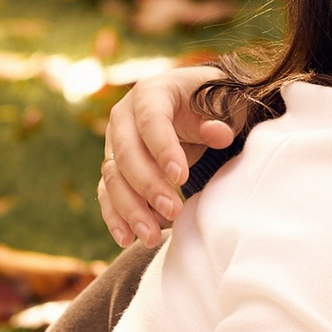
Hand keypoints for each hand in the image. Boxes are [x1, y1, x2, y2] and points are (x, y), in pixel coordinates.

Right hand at [98, 67, 230, 243]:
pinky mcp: (113, 168)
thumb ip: (221, 118)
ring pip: (113, 178)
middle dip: (148, 185)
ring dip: (131, 208)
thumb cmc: (210, 105)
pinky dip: (115, 217)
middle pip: (127, 152)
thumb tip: (216, 133)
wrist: (193, 109)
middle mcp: (124, 117)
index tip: (180, 177)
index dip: (163, 148)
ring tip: (152, 235)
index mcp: (151, 93)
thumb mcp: (223, 105)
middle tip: (173, 210)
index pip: (151, 120)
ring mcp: (115, 144)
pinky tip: (127, 239)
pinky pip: (107, 194)